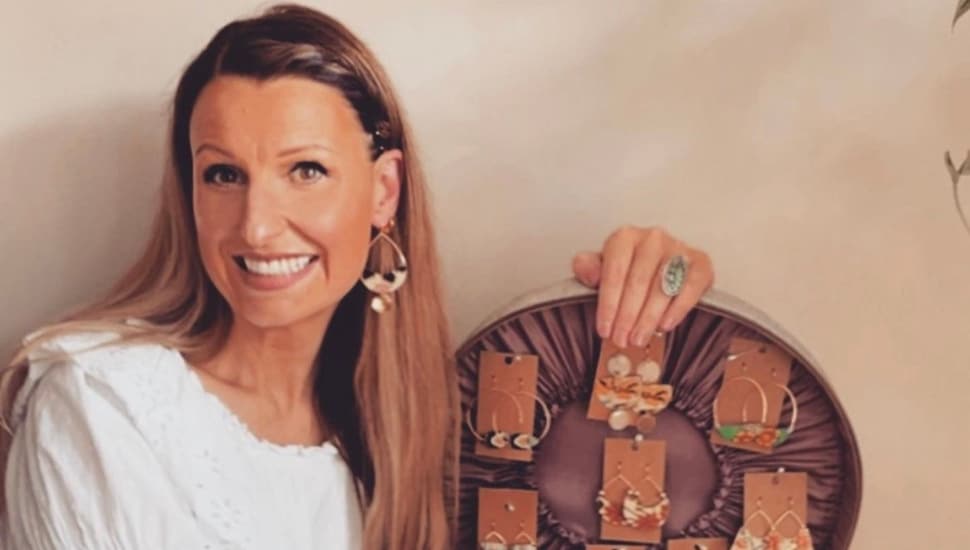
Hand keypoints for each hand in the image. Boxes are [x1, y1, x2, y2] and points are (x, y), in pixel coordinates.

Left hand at [572, 225, 714, 347]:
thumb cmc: (628, 272)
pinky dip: (678, 308)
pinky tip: (665, 325)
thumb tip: (586, 270)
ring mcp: (678, 248)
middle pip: (638, 281)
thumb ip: (588, 269)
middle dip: (627, 316)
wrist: (660, 269)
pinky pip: (690, 286)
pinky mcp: (700, 262)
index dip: (608, 304)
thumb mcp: (602, 271)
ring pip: (662, 286)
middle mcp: (652, 238)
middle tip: (621, 339)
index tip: (604, 329)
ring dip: (649, 317)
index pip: (614, 272)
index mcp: (625, 237)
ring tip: (638, 338)